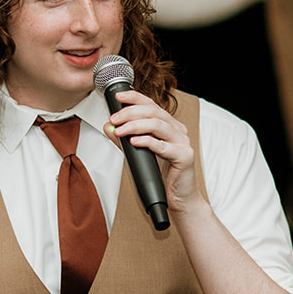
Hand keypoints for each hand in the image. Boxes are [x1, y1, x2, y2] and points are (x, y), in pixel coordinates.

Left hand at [104, 90, 197, 205]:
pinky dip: (147, 141)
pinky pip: (164, 146)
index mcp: (169, 126)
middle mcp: (177, 130)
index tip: (118, 97)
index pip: (151, 105)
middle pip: (154, 112)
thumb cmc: (163, 174)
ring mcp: (182, 142)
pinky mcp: (184, 156)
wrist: (179, 197)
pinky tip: (134, 142)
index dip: (135, 98)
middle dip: (130, 113)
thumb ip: (124, 140)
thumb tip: (108, 127)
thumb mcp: (139, 153)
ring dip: (135, 125)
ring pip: (158, 125)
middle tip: (114, 119)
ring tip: (120, 130)